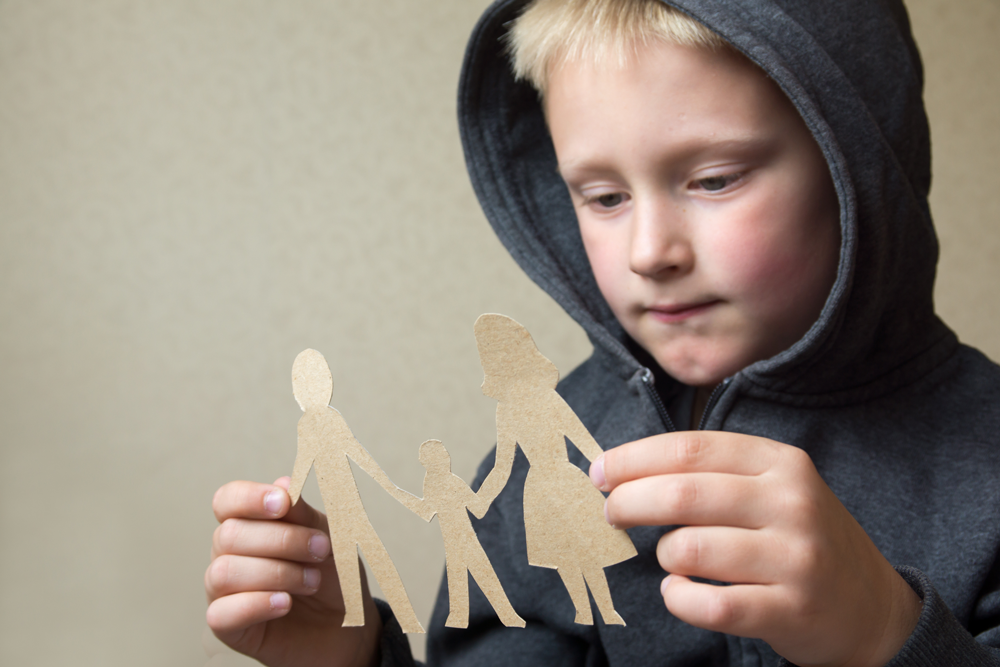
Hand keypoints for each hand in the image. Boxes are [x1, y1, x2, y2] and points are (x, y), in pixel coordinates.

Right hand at [206, 477, 381, 666]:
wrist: (345, 625)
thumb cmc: (331, 576)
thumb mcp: (328, 537)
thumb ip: (303, 513)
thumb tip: (283, 484)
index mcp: (250, 523)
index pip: (227, 500)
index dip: (249, 498)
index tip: (283, 502)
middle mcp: (229, 553)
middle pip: (229, 535)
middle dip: (282, 540)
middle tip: (320, 550)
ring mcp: (223, 590)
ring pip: (225, 572)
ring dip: (276, 573)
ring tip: (311, 582)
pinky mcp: (227, 626)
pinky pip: (220, 613)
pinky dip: (256, 604)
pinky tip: (284, 603)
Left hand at [591, 432, 920, 666]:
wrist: (872, 608)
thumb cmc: (797, 539)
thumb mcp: (771, 489)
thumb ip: (711, 474)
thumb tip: (623, 470)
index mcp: (780, 462)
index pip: (689, 448)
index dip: (634, 458)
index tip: (600, 472)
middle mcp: (791, 503)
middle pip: (683, 493)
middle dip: (629, 501)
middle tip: (610, 513)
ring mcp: (795, 558)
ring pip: (689, 549)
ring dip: (663, 556)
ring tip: (672, 559)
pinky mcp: (791, 610)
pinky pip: (709, 605)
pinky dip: (678, 600)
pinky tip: (680, 593)